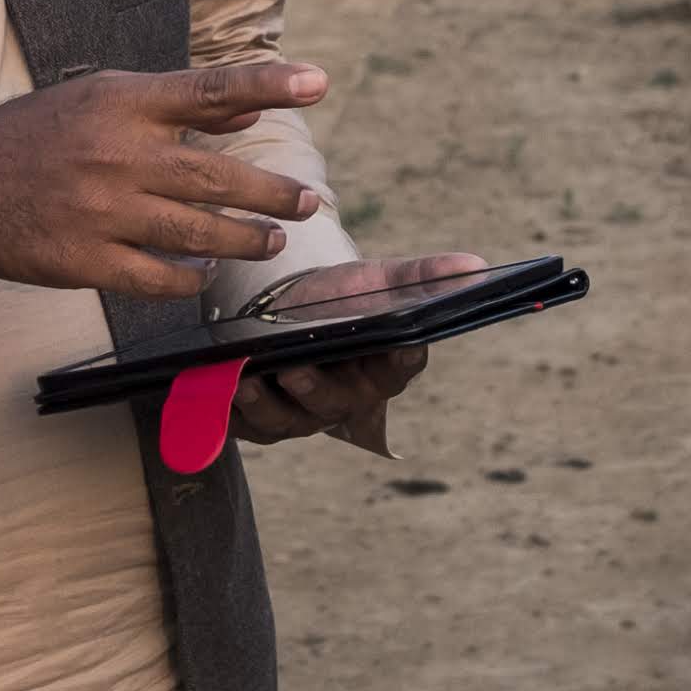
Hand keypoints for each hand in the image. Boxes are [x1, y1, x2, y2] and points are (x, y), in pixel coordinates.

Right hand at [0, 61, 329, 298]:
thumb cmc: (34, 135)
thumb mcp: (97, 98)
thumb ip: (173, 106)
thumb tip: (243, 114)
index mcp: (122, 103)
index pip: (210, 90)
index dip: (268, 84)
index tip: (318, 82)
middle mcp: (117, 154)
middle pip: (217, 176)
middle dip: (272, 192)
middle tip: (308, 200)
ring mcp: (102, 212)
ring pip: (197, 234)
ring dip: (245, 239)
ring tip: (273, 240)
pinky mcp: (85, 261)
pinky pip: (157, 278)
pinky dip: (190, 278)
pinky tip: (207, 273)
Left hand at [235, 252, 486, 451]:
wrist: (283, 311)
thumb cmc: (339, 298)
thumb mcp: (378, 280)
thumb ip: (425, 274)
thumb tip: (478, 266)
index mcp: (382, 369)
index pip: (400, 368)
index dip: (400, 359)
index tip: (400, 344)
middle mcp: (345, 400)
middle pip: (336, 402)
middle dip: (315, 388)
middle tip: (294, 370)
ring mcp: (301, 415)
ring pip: (287, 420)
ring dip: (265, 403)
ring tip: (244, 378)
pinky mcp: (259, 422)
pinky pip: (243, 425)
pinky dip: (227, 411)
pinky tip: (211, 389)